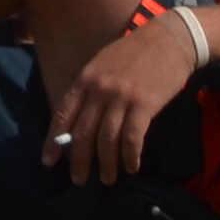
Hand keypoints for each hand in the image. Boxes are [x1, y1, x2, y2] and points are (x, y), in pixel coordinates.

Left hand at [47, 5, 203, 183]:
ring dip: (106, 164)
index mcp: (86, 78)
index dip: (54, 141)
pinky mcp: (144, 106)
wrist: (170, 39)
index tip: (48, 161)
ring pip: (106, 140)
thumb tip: (80, 118)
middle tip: (79, 180)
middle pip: (83, 133)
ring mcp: (121, 98)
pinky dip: (130, 157)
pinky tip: (131, 168)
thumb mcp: (103, 62)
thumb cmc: (136, 51)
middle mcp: (99, 90)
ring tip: (107, 179)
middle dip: (79, 160)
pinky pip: (132, 140)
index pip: (63, 114)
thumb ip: (90, 87)